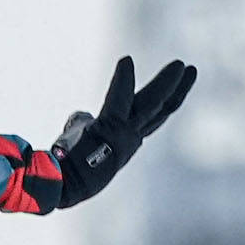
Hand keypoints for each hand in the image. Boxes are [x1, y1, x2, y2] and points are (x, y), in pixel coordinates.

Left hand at [33, 55, 195, 210]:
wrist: (56, 183)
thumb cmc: (66, 166)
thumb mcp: (79, 138)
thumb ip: (83, 123)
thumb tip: (81, 116)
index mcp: (126, 139)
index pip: (152, 116)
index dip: (167, 98)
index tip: (179, 78)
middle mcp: (129, 139)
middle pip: (159, 110)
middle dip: (176, 89)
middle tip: (189, 68)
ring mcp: (121, 136)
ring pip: (150, 106)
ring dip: (165, 84)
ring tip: (179, 65)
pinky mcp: (108, 129)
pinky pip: (117, 100)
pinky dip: (122, 80)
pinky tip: (126, 61)